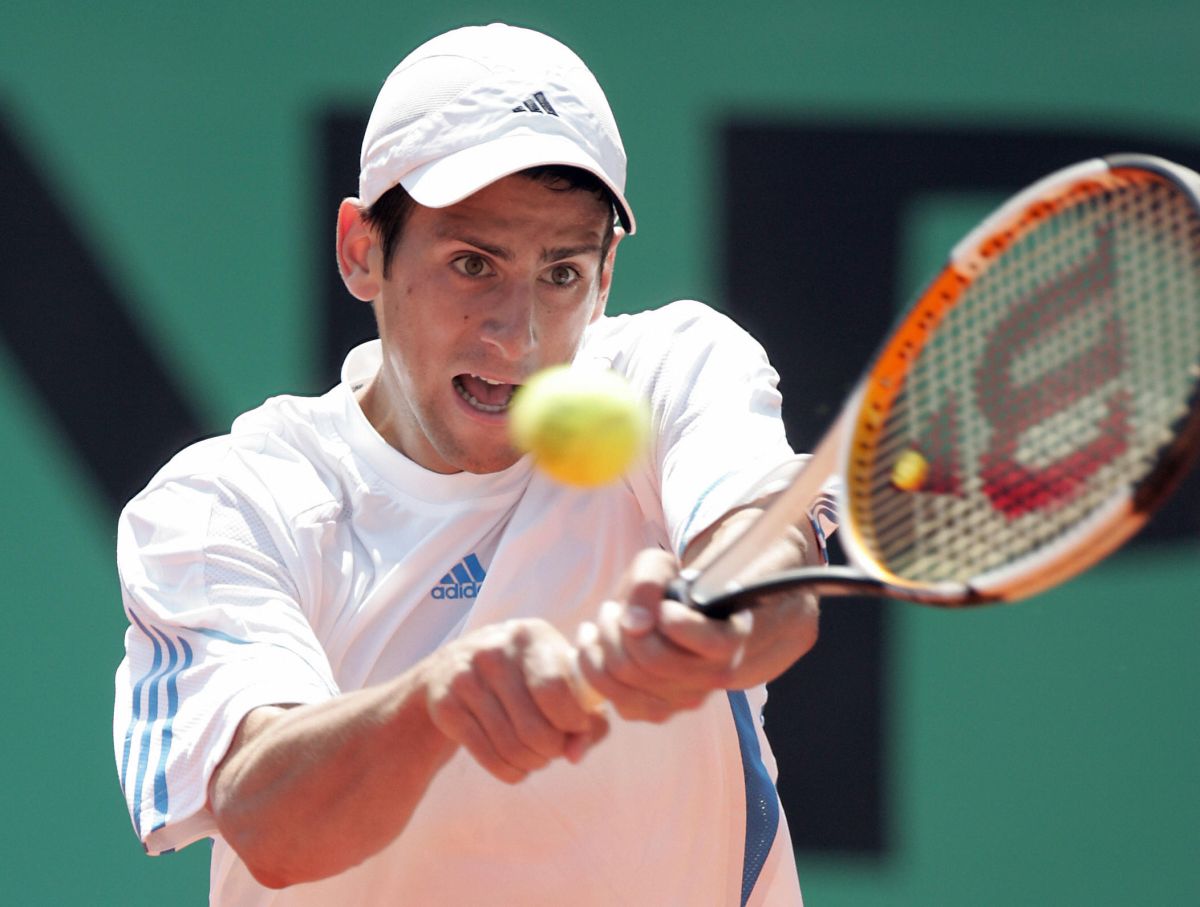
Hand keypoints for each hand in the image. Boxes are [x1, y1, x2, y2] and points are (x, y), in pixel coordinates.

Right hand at [419, 619, 608, 782]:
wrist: (449, 670)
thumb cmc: (522, 678)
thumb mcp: (558, 679)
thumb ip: (587, 718)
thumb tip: (575, 754)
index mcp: (530, 635)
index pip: (557, 692)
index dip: (574, 723)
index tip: (576, 729)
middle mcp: (494, 650)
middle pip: (535, 728)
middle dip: (553, 751)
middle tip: (553, 749)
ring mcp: (465, 677)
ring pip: (512, 747)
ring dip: (532, 764)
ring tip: (536, 757)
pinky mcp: (445, 706)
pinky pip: (488, 756)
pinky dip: (509, 771)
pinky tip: (515, 765)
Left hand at [574, 509, 820, 722]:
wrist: (674, 614)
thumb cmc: (674, 588)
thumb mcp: (662, 566)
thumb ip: (648, 583)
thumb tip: (634, 622)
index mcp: (732, 636)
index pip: (714, 645)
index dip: (678, 623)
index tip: (663, 606)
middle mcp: (716, 675)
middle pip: (657, 662)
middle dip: (622, 631)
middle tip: (612, 608)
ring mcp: (688, 698)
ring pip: (632, 684)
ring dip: (604, 646)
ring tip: (604, 619)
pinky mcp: (659, 711)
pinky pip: (620, 703)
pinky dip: (596, 670)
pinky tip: (594, 643)